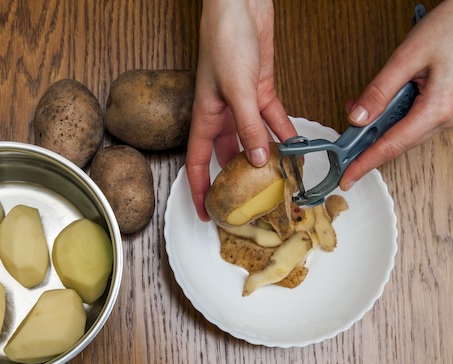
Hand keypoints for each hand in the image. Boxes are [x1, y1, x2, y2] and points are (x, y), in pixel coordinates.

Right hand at [185, 0, 296, 220]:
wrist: (240, 5)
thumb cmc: (224, 40)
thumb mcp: (237, 89)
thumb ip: (248, 127)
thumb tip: (257, 160)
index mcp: (205, 116)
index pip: (197, 163)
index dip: (198, 190)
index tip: (205, 213)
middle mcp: (222, 115)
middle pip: (226, 156)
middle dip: (236, 179)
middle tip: (249, 201)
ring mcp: (243, 104)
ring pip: (254, 140)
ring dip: (266, 157)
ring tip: (281, 178)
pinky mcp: (262, 90)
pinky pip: (273, 119)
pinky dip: (283, 132)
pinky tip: (295, 146)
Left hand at [341, 0, 452, 190]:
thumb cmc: (452, 28)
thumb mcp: (408, 56)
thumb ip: (380, 89)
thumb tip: (358, 117)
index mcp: (437, 108)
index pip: (391, 146)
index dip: (365, 164)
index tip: (347, 178)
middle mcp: (446, 115)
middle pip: (397, 140)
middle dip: (366, 141)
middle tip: (342, 143)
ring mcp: (447, 112)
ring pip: (404, 128)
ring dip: (378, 123)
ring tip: (358, 107)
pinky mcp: (444, 104)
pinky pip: (413, 117)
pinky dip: (392, 113)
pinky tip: (380, 102)